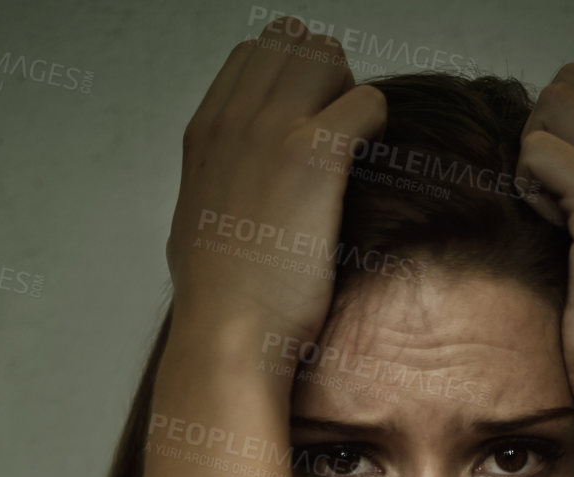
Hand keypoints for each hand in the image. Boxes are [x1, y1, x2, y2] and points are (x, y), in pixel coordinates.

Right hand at [166, 15, 386, 351]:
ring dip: (350, 95)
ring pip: (329, 59)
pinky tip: (370, 163)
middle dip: (325, 80)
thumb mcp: (196, 226)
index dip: (290, 80)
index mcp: (204, 133)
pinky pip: (367, 102)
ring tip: (354, 150)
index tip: (306, 123)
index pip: (252, 55)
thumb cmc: (220, 303)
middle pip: (292, 45)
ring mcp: (272, 132)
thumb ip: (215, 188)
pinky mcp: (314, 155)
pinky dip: (378, 125)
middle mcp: (234, 120)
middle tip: (338, 135)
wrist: (229, 335)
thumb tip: (226, 189)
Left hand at [516, 64, 573, 413]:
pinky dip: (531, 184)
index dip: (559, 128)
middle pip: (571, 84)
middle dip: (542, 133)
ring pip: (554, 109)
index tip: (562, 191)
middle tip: (549, 198)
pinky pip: (541, 151)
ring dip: (534, 156)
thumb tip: (543, 156)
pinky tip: (550, 227)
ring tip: (551, 212)